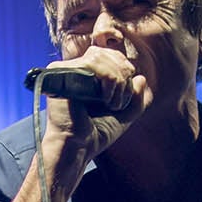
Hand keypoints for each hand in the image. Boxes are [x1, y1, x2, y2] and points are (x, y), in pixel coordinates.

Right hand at [35, 45, 149, 165]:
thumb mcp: (124, 115)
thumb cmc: (96, 134)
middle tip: (121, 101)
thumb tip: (141, 77)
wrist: (78, 148)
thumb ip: (135, 98)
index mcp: (85, 76)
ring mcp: (65, 70)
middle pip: (106, 53)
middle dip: (123, 73)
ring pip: (101, 56)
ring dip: (117, 79)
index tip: (127, 94)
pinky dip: (108, 79)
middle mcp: (73, 70)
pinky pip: (92, 63)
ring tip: (113, 104)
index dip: (124, 69)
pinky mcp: (61, 73)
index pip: (109, 56)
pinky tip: (106, 100)